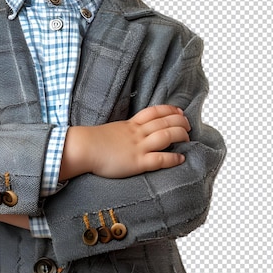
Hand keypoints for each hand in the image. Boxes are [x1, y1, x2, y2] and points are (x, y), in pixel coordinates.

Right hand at [61, 105, 190, 179]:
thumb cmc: (94, 141)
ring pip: (166, 136)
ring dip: (180, 135)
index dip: (169, 110)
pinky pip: (160, 159)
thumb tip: (128, 133)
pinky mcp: (137, 162)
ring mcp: (138, 147)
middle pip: (164, 121)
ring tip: (188, 138)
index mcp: (130, 124)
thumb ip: (123, 131)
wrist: (84, 148)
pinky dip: (173, 158)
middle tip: (188, 124)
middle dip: (179, 121)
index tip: (179, 111)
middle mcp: (137, 133)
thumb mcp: (112, 130)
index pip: (154, 112)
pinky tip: (181, 158)